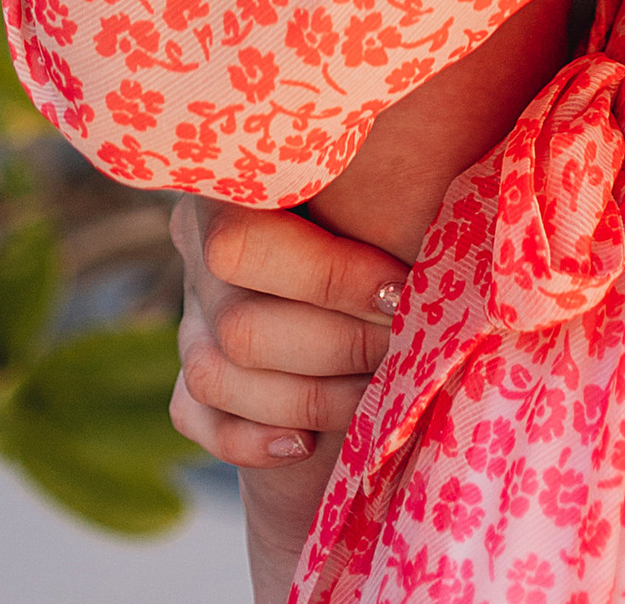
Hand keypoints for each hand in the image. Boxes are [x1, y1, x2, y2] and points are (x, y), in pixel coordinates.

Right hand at [168, 192, 404, 468]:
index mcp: (237, 182)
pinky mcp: (188, 380)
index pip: (244, 240)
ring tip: (376, 393)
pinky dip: (250, 438)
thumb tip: (435, 229)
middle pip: (237, 323)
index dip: (327, 276)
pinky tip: (305, 442)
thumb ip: (391, 196)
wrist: (374, 259)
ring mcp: (190, 315)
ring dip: (306, 397)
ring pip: (214, 375)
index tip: (401, 292)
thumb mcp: (388, 187)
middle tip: (402, 347)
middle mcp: (198, 244)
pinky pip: (195, 417)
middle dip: (336, 346)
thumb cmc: (397, 204)